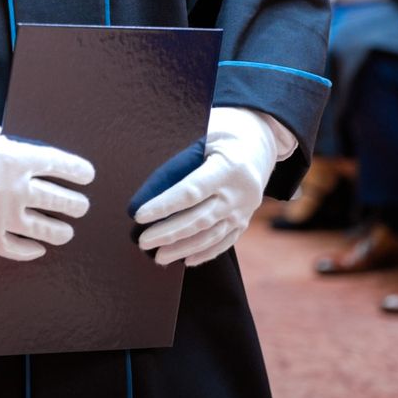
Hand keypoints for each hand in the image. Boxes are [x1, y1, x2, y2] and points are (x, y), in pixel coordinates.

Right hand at [0, 105, 94, 260]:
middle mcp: (14, 186)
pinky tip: (36, 250)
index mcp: (15, 156)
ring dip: (59, 231)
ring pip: (43, 228)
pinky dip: (28, 251)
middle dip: (75, 205)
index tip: (88, 175)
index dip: (78, 171)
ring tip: (66, 232)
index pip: (59, 165)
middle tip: (81, 207)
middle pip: (59, 199)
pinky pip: (13, 248)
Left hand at [134, 106, 287, 265]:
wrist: (258, 146)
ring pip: (210, 236)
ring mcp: (243, 211)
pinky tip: (185, 260)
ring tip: (158, 257)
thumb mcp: (205, 137)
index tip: (139, 215)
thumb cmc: (221, 137)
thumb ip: (182, 160)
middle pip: (199, 219)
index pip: (191, 191)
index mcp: (227, 168)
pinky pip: (224, 242)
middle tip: (143, 241)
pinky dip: (204, 253)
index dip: (164, 205)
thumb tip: (148, 189)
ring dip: (183, 249)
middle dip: (168, 233)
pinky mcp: (244, 222)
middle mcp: (238, 193)